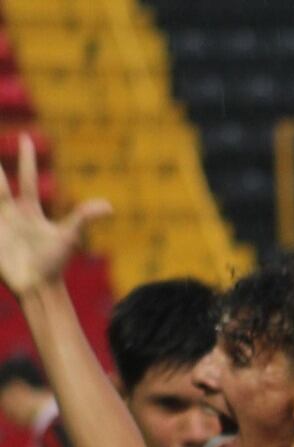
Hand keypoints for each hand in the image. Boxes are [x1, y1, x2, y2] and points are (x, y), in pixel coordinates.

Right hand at [0, 136, 109, 295]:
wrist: (38, 287)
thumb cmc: (54, 264)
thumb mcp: (68, 237)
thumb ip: (84, 218)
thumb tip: (109, 206)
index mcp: (30, 210)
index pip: (26, 178)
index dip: (28, 158)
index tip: (27, 138)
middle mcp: (13, 214)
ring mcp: (1, 225)